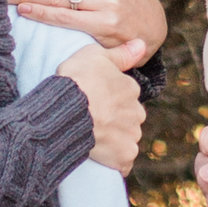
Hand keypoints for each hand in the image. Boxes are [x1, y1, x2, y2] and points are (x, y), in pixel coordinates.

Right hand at [58, 41, 145, 171]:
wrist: (65, 110)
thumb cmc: (77, 80)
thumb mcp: (95, 55)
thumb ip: (121, 53)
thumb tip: (142, 44)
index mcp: (131, 89)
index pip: (126, 96)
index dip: (109, 100)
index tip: (94, 103)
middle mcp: (137, 112)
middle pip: (129, 119)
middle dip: (116, 121)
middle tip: (93, 122)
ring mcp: (131, 136)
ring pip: (127, 140)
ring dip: (115, 141)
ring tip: (93, 139)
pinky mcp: (123, 156)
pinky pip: (123, 162)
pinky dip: (116, 162)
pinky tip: (102, 159)